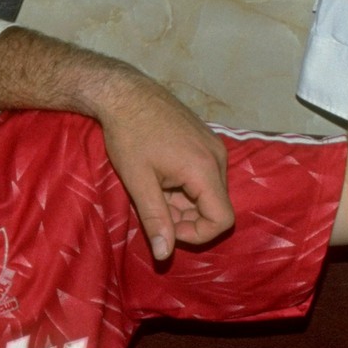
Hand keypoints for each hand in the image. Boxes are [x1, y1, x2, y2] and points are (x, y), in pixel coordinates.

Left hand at [97, 75, 232, 260]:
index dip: (196, 234)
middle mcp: (218, 158)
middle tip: (151, 202)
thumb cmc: (128, 135)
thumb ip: (155, 219)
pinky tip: (159, 172)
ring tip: (153, 184)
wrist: (125, 93)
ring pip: (208, 191)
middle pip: (215, 206)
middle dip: (184, 215)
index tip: (166, 227)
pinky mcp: (207, 140)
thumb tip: (165, 255)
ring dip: (182, 200)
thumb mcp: (138, 182)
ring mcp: (214, 146)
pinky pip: (204, 174)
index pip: (222, 220)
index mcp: (205, 170)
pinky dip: (184, 184)